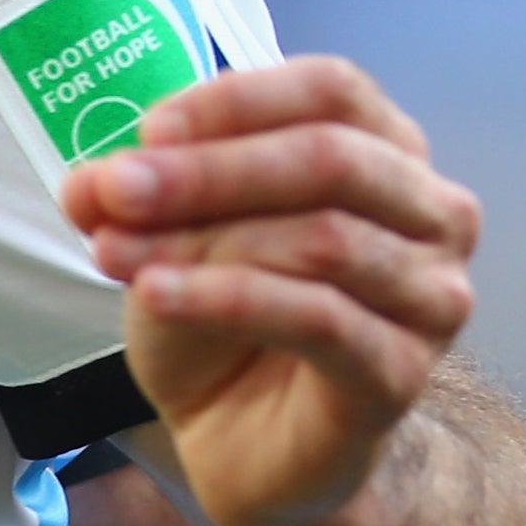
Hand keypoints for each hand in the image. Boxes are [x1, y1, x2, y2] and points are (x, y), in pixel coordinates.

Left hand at [60, 56, 479, 525]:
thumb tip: (92, 184)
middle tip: (117, 188)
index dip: (238, 100)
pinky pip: (320, 319)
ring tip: (113, 251)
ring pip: (323, 239)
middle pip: (332, 158)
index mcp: (387, 150)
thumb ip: (136, 194)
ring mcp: (431, 297)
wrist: (241, 435)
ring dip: (203, 238)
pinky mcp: (403, 373)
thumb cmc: (225, 309)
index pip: (333, 90)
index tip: (148, 130)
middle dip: (210, 169)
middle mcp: (433, 214)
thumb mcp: (170, 230)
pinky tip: (157, 294)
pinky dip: (225, 298)